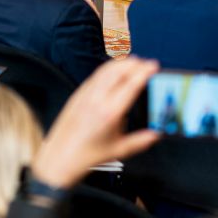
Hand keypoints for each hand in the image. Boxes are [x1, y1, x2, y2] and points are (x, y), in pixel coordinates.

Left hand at [30, 58, 160, 189]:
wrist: (61, 156)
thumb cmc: (87, 154)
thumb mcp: (120, 150)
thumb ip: (141, 141)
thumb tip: (156, 134)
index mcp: (110, 113)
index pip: (130, 85)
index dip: (144, 72)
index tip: (153, 66)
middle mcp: (97, 100)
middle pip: (118, 71)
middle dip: (134, 63)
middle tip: (147, 63)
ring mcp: (85, 95)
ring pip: (105, 70)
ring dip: (121, 63)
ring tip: (134, 61)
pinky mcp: (78, 94)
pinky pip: (95, 75)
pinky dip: (108, 68)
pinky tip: (115, 70)